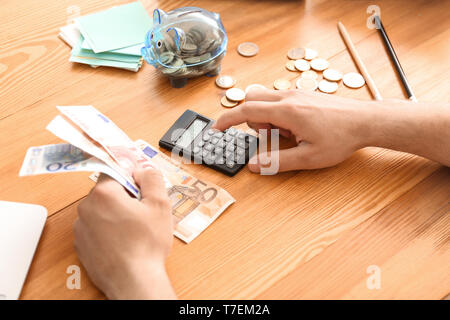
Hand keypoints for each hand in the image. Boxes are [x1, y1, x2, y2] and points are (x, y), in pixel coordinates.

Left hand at [74, 168, 176, 298]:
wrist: (133, 281)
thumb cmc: (146, 244)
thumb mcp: (159, 204)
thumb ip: (152, 179)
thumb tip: (143, 169)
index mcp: (103, 193)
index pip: (116, 171)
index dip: (132, 177)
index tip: (142, 185)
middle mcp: (86, 208)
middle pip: (108, 192)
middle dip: (126, 197)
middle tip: (143, 211)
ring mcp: (81, 228)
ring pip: (102, 211)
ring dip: (116, 215)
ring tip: (135, 231)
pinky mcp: (81, 246)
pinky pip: (96, 229)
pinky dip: (108, 232)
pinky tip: (125, 242)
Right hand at [214, 88, 372, 171]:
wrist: (366, 121)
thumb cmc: (341, 138)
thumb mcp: (309, 157)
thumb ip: (277, 162)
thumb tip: (254, 165)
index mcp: (286, 111)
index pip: (246, 110)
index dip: (227, 120)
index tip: (215, 128)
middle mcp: (288, 97)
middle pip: (252, 99)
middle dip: (251, 119)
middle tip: (270, 137)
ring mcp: (296, 94)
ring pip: (264, 99)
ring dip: (266, 117)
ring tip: (287, 135)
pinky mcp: (302, 95)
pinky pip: (278, 101)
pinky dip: (277, 114)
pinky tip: (296, 128)